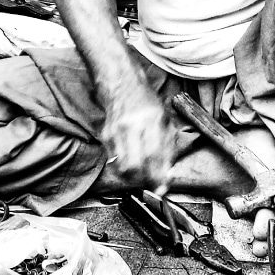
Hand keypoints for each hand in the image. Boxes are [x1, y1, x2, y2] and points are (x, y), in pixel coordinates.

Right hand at [100, 74, 170, 188]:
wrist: (123, 86)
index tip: (163, 188)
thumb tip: (168, 172)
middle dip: (144, 181)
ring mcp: (115, 131)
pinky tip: (131, 168)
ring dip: (133, 179)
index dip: (158, 176)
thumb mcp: (166, 120)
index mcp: (152, 120)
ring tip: (143, 178)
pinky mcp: (105, 136)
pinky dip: (123, 169)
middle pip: (134, 165)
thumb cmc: (148, 103)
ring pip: (122, 167)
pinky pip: (114, 161)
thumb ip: (169, 146)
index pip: (154, 155)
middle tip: (152, 185)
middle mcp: (132, 126)